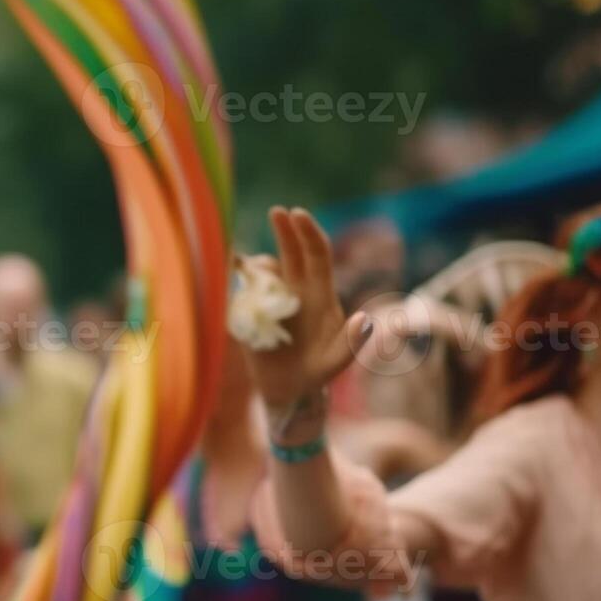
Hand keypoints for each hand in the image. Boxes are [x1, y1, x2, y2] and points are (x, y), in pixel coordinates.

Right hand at [243, 207, 373, 414]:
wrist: (287, 389)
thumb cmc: (316, 374)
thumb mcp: (337, 362)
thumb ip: (352, 343)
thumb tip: (366, 320)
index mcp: (320, 294)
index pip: (316, 255)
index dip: (307, 233)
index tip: (296, 214)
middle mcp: (298, 289)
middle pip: (292, 251)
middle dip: (285, 229)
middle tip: (276, 210)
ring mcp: (275, 298)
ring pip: (265, 269)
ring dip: (257, 264)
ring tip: (245, 270)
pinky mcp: (254, 310)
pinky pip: (245, 288)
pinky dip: (238, 281)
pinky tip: (234, 285)